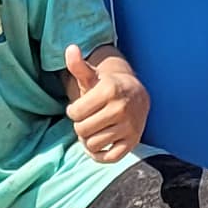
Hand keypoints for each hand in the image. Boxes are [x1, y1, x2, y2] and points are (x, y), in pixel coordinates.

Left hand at [63, 43, 148, 160]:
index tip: (80, 107)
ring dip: (88, 141)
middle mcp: (121, 109)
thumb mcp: (92, 75)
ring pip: (94, 145)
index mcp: (109, 90)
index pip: (75, 113)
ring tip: (93, 130)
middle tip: (86, 120)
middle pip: (83, 130)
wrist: (137, 94)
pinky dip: (100, 156)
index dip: (73, 111)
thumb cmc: (107, 86)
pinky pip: (110, 158)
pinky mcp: (133, 142)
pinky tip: (98, 146)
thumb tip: (70, 49)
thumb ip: (78, 65)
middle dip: (80, 127)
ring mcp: (129, 127)